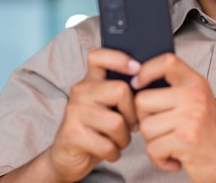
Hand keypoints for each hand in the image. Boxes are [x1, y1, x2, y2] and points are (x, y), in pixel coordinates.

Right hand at [46, 48, 140, 181]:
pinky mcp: (72, 134)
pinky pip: (107, 145)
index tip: (137, 69)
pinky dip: (114, 153)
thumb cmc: (95, 131)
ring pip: (117, 123)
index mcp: (89, 82)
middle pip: (121, 91)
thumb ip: (121, 95)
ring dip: (124, 139)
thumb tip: (149, 89)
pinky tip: (108, 152)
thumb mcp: (106, 108)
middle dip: (132, 114)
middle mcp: (80, 92)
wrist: (66, 158)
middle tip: (129, 126)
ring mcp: (74, 112)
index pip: (98, 56)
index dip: (119, 58)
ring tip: (117, 141)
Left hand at [132, 53, 215, 182]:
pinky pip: (152, 148)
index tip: (138, 83)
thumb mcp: (198, 101)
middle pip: (142, 100)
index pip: (167, 62)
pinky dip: (159, 159)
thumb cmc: (211, 134)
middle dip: (145, 118)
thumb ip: (175, 89)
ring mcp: (190, 117)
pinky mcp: (185, 140)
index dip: (146, 70)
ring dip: (153, 141)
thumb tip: (139, 84)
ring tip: (170, 142)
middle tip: (161, 127)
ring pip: (145, 126)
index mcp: (196, 84)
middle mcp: (194, 97)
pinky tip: (173, 156)